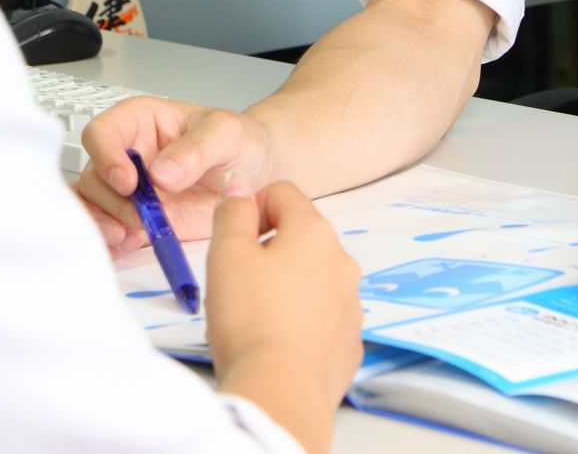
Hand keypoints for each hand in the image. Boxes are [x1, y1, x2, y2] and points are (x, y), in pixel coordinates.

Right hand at [74, 97, 277, 256]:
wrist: (257, 174)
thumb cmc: (240, 142)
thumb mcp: (226, 134)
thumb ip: (195, 149)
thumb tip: (162, 173)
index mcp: (140, 122)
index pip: (102, 133)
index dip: (107, 157)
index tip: (128, 181)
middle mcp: (129, 155)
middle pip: (95, 176)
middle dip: (111, 200)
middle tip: (139, 215)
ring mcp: (130, 191)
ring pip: (95, 207)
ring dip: (106, 224)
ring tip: (132, 235)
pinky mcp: (138, 219)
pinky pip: (110, 231)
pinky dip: (113, 243)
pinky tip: (132, 244)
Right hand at [207, 178, 363, 447]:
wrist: (281, 392)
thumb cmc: (249, 318)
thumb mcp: (226, 254)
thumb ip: (233, 212)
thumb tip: (240, 185)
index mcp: (314, 233)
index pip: (284, 192)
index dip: (252, 206)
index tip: (233, 237)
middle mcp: (342, 262)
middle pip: (302, 236)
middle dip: (269, 249)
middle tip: (237, 280)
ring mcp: (351, 304)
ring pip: (314, 279)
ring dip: (287, 285)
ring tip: (255, 316)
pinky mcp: (350, 342)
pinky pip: (323, 318)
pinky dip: (302, 321)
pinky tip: (278, 342)